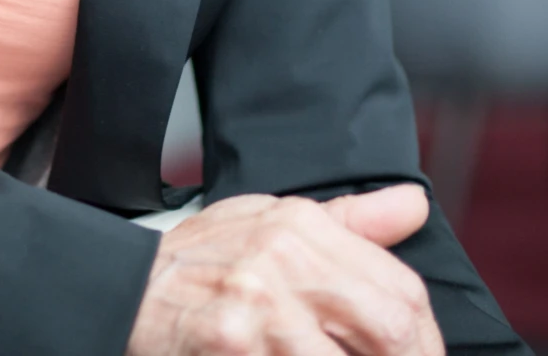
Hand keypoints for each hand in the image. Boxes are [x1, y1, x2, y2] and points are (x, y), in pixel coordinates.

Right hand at [123, 185, 441, 355]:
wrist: (120, 291)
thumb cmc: (197, 265)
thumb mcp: (267, 222)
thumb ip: (349, 223)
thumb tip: (414, 207)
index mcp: (300, 225)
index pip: (402, 289)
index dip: (427, 343)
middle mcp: (284, 256)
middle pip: (392, 328)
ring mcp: (260, 303)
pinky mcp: (234, 343)